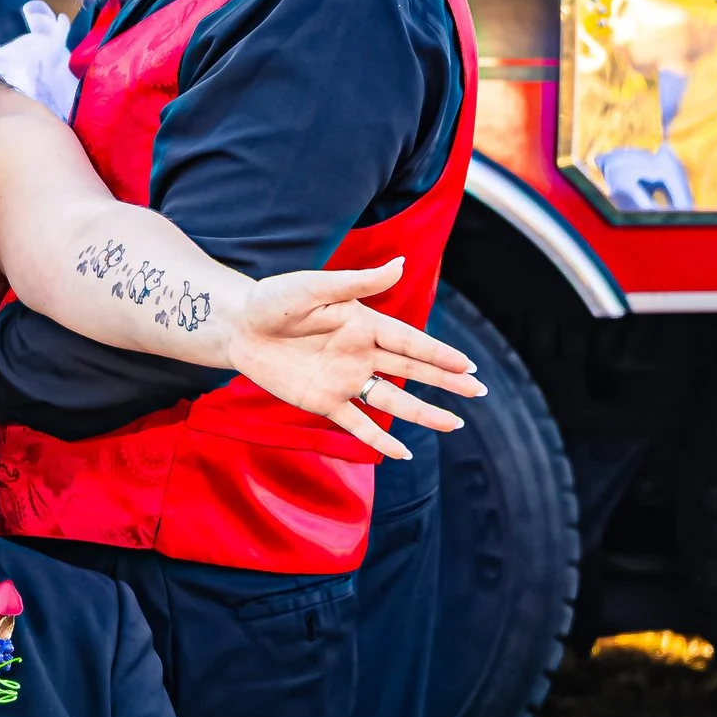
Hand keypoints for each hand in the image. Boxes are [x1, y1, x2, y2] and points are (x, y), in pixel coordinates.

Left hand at [226, 257, 484, 456]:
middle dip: (446, 381)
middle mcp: (361, 354)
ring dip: (422, 413)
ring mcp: (344, 380)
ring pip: (392, 400)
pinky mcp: (323, 402)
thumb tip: (401, 264)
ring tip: (453, 424)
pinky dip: (379, 438)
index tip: (468, 366)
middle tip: (478, 391)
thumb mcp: (314, 286)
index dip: (439, 354)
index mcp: (364, 324)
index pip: (410, 342)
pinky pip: (357, 424)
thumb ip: (357, 282)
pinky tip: (403, 452)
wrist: (238, 327)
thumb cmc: (274, 300)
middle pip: (412, 371)